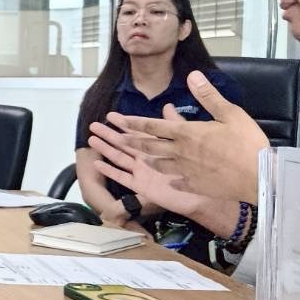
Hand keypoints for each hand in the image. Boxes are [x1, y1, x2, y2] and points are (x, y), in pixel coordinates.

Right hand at [88, 118, 223, 220]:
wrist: (208, 194)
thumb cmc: (203, 168)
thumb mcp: (191, 139)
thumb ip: (177, 125)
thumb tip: (168, 105)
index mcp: (159, 146)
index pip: (138, 132)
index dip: (125, 124)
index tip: (111, 115)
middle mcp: (148, 158)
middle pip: (124, 144)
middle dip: (109, 134)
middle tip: (93, 125)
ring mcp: (143, 172)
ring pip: (120, 158)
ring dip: (106, 149)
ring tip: (92, 140)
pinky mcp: (142, 186)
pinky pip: (123, 178)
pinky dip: (110, 171)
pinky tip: (98, 164)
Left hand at [103, 71, 267, 202]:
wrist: (259, 176)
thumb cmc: (246, 143)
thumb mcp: (230, 113)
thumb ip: (208, 95)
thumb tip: (193, 75)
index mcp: (186, 133)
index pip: (153, 126)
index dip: (133, 122)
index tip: (116, 120)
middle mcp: (180, 152)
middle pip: (149, 147)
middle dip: (130, 142)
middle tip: (115, 140)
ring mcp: (186, 171)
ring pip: (160, 165)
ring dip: (148, 160)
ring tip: (140, 159)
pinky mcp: (196, 186)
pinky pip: (178, 183)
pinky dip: (172, 181)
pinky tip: (171, 181)